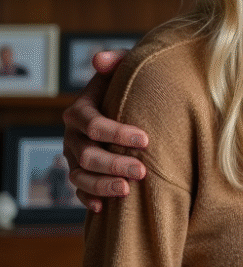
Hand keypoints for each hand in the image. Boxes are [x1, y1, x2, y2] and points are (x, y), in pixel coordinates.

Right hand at [62, 49, 148, 211]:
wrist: (129, 103)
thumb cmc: (129, 84)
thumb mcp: (125, 68)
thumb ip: (115, 61)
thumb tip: (99, 59)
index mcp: (80, 110)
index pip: (93, 124)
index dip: (117, 133)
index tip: (145, 139)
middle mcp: (72, 135)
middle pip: (87, 154)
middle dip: (114, 164)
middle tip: (142, 171)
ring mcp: (74, 157)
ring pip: (80, 176)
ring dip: (102, 185)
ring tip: (127, 191)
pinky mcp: (81, 173)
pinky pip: (79, 191)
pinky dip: (90, 199)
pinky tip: (104, 207)